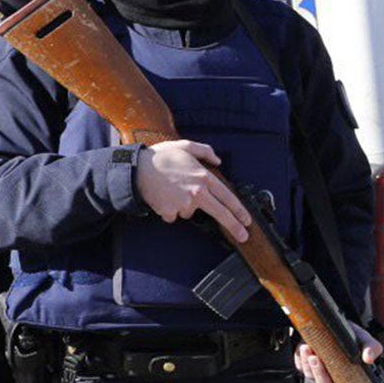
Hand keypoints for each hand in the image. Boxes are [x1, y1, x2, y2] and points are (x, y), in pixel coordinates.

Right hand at [134, 140, 250, 242]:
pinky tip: (162, 196)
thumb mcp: (185, 146)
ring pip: (189, 212)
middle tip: (243, 237)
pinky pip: (173, 215)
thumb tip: (218, 161)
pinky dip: (169, 209)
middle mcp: (197, 192)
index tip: (247, 220)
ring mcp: (183, 204)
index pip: (227, 197)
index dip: (240, 210)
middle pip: (220, 213)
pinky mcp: (169, 212)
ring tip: (171, 190)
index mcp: (204, 177)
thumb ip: (205, 151)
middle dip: (235, 226)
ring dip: (184, 205)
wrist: (136, 169)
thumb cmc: (160, 156)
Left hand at [297, 324, 383, 382]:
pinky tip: (306, 347)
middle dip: (320, 374)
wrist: (334, 324)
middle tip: (317, 359)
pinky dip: (301, 357)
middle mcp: (334, 380)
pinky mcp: (305, 365)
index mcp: (350, 381)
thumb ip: (372, 348)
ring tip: (309, 347)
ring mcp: (318, 373)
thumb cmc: (352, 336)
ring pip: (311, 376)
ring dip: (308, 363)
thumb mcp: (365, 340)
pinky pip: (300, 366)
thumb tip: (369, 358)